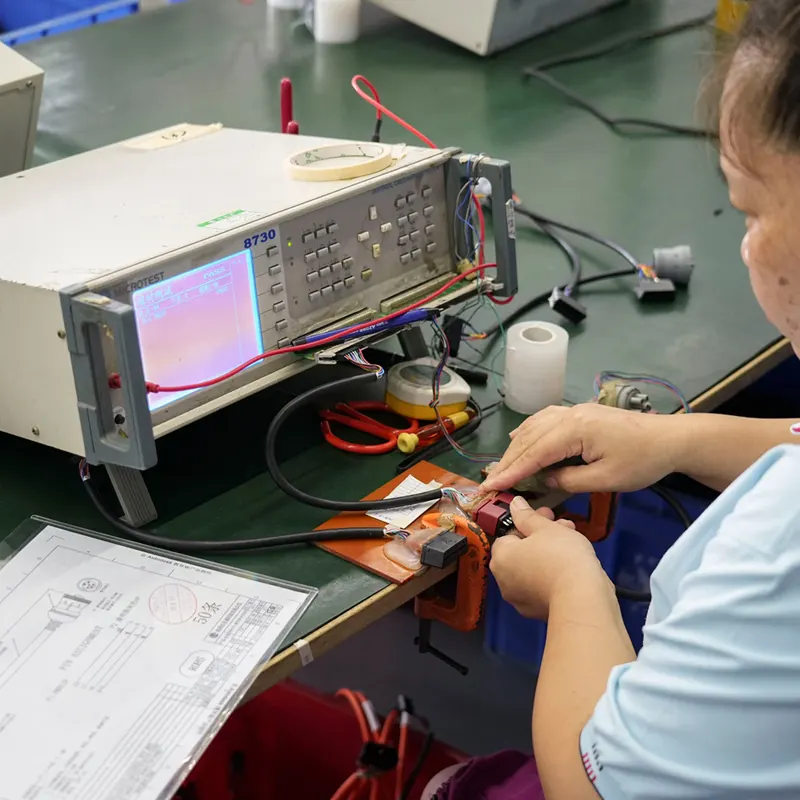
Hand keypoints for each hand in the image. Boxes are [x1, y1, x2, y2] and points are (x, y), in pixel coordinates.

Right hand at [482, 403, 681, 493]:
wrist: (670, 438)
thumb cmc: (642, 461)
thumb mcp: (606, 480)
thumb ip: (570, 481)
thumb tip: (546, 480)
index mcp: (574, 429)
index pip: (534, 453)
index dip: (512, 471)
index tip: (492, 486)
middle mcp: (569, 415)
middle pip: (529, 438)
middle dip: (508, 460)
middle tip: (491, 481)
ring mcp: (574, 410)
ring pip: (534, 426)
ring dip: (516, 447)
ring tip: (501, 466)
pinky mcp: (580, 413)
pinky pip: (544, 419)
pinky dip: (528, 431)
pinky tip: (519, 439)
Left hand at [490, 497, 610, 619]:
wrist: (581, 596)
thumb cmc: (561, 556)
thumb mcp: (545, 527)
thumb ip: (527, 515)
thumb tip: (515, 504)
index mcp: (501, 558)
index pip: (508, 536)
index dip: (528, 524)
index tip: (546, 517)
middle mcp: (504, 581)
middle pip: (521, 552)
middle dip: (542, 537)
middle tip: (562, 526)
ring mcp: (520, 599)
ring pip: (533, 569)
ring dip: (549, 554)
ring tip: (574, 542)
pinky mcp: (538, 611)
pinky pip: (542, 586)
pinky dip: (553, 575)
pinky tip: (572, 566)